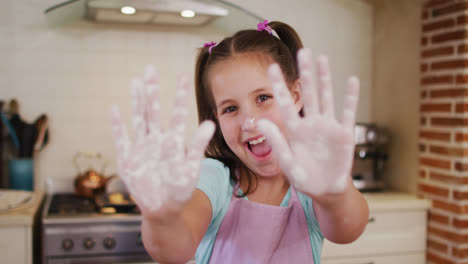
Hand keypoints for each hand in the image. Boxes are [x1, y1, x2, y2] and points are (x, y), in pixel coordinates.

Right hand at [111, 66, 214, 219]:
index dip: (179, 95)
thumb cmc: (179, 188)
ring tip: (135, 81)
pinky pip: (121, 139)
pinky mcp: (127, 159)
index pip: (177, 113)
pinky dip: (118, 125)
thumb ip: (197, 146)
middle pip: (153, 110)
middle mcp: (156, 140)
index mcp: (173, 141)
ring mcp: (141, 148)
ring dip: (136, 101)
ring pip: (138, 119)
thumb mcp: (191, 167)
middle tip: (151, 68)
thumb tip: (211, 123)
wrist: (163, 209)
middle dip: (152, 90)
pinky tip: (114, 108)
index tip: (182, 76)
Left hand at [257, 49, 358, 196]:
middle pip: (308, 93)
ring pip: (326, 97)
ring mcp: (328, 127)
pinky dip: (351, 97)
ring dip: (325, 78)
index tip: (270, 67)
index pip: (284, 103)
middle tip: (302, 51)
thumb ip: (276, 141)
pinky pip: (348, 112)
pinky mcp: (344, 134)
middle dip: (305, 73)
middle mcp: (311, 124)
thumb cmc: (305, 179)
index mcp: (294, 131)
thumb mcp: (287, 163)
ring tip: (322, 58)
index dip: (278, 85)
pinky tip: (352, 80)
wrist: (326, 191)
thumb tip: (259, 121)